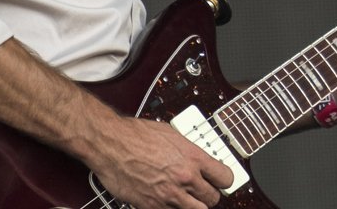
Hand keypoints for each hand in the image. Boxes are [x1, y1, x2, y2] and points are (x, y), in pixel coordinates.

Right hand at [87, 115, 233, 208]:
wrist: (111, 144)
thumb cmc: (136, 135)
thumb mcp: (172, 134)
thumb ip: (189, 150)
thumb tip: (198, 158)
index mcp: (193, 157)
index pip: (226, 177)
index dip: (224, 180)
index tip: (221, 180)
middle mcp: (185, 178)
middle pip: (213, 198)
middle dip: (209, 194)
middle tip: (203, 190)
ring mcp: (169, 195)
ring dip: (194, 204)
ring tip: (188, 198)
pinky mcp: (152, 206)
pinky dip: (173, 208)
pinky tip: (169, 200)